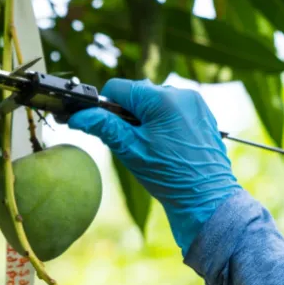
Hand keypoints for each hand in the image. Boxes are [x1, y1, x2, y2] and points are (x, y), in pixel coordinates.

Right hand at [68, 78, 241, 253]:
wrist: (205, 196)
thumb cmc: (169, 175)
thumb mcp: (129, 149)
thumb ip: (102, 126)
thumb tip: (78, 116)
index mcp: (162, 98)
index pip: (117, 88)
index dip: (105, 107)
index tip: (109, 128)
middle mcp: (180, 93)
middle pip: (136, 93)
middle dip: (127, 114)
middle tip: (132, 142)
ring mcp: (194, 102)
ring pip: (152, 100)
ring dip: (144, 117)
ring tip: (151, 145)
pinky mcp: (201, 112)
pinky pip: (170, 107)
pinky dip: (161, 121)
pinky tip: (164, 144)